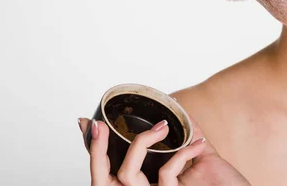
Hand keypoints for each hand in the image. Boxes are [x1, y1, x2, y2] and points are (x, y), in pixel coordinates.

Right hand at [78, 116, 250, 185]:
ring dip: (142, 142)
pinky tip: (199, 144)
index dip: (93, 148)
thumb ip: (185, 142)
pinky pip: (167, 172)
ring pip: (126, 173)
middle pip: (102, 176)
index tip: (86, 122)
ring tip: (163, 126)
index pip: (109, 170)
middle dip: (96, 147)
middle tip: (99, 123)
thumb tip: (176, 109)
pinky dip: (184, 152)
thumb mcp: (200, 162)